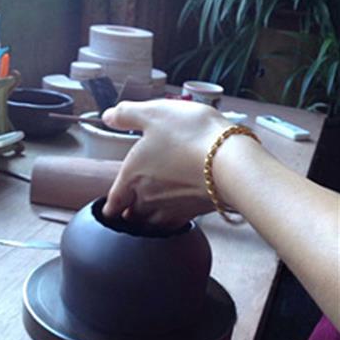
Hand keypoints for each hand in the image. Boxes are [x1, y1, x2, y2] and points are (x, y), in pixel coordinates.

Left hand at [101, 99, 237, 226]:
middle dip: (127, 213)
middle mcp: (146, 199)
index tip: (109, 210)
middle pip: (130, 216)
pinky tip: (175, 213)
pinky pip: (173, 225)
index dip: (109, 208)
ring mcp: (169, 210)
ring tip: (148, 213)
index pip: (112, 203)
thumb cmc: (190, 136)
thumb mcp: (154, 114)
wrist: (231, 161)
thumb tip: (108, 116)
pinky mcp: (192, 214)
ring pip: (149, 224)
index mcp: (131, 177)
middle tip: (127, 210)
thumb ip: (127, 114)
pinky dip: (169, 221)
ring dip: (146, 220)